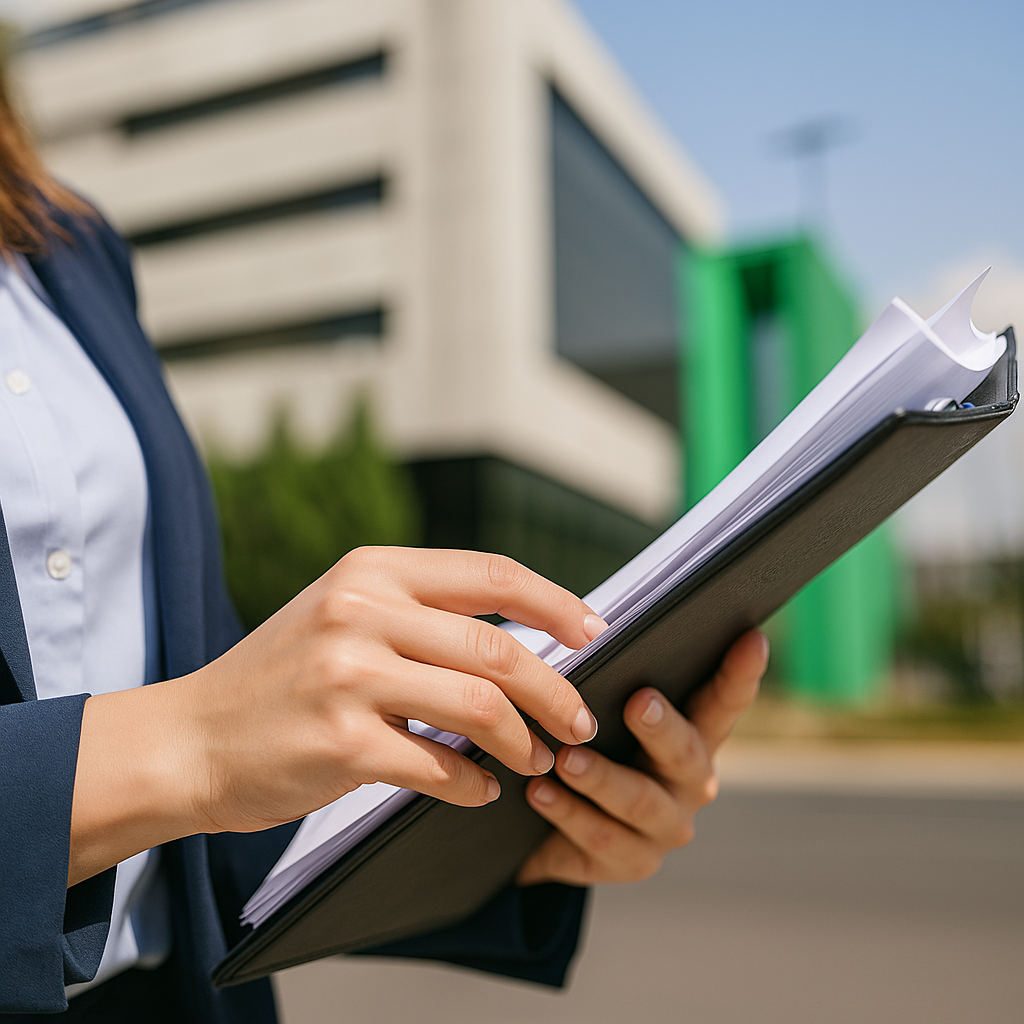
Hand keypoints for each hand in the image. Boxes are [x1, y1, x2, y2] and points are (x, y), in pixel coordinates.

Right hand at [70, 548, 603, 883]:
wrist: (189, 739)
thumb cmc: (282, 677)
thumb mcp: (345, 616)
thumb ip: (422, 615)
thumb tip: (526, 640)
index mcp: (372, 569)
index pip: (492, 574)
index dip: (556, 604)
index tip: (597, 634)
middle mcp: (361, 609)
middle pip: (499, 649)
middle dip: (556, 693)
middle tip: (579, 724)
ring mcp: (348, 675)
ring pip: (480, 708)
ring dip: (523, 743)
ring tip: (535, 762)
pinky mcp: (339, 742)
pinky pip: (439, 767)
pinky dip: (474, 784)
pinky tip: (479, 790)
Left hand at [516, 630, 767, 886]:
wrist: (545, 830)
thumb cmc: (584, 745)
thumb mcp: (602, 714)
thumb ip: (612, 683)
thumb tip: (591, 633)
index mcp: (694, 736)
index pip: (724, 701)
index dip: (741, 672)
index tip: (752, 638)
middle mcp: (692, 784)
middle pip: (685, 754)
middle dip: (662, 727)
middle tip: (639, 702)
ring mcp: (665, 827)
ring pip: (638, 801)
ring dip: (600, 777)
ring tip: (565, 757)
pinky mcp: (630, 863)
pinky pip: (600, 836)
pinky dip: (567, 811)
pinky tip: (538, 791)